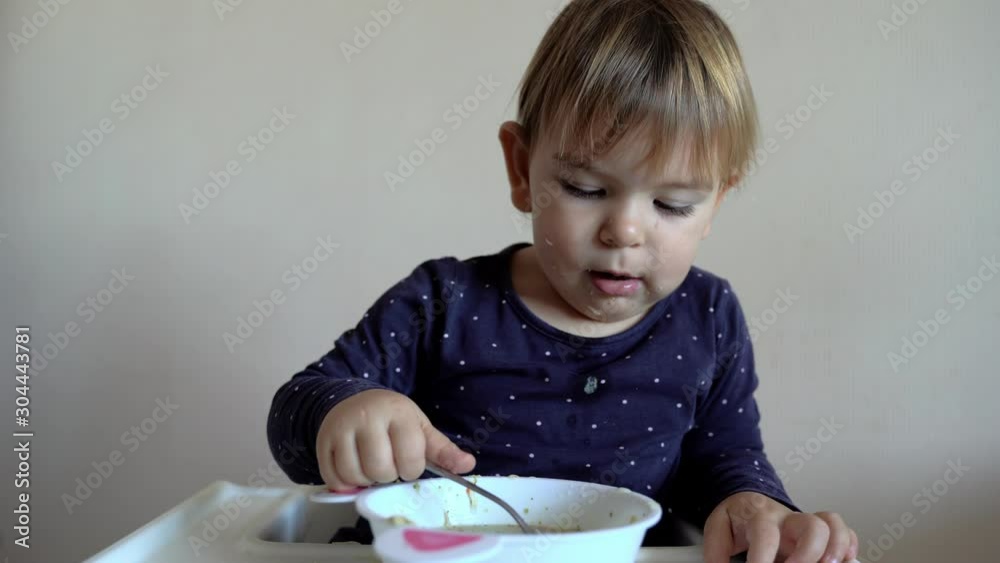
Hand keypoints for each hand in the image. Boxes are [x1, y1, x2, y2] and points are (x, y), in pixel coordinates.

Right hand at [316, 389, 475, 490]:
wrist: (351, 400)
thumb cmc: (391, 418)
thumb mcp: (419, 427)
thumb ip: (442, 449)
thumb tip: (468, 465)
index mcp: (398, 412)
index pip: (410, 458)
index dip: (411, 468)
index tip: (407, 460)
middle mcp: (367, 417)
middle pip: (381, 469)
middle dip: (388, 475)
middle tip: (388, 463)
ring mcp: (342, 428)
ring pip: (355, 475)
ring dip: (366, 480)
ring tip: (371, 466)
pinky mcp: (323, 442)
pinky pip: (334, 478)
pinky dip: (345, 483)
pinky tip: (355, 470)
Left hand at [703, 492, 858, 562]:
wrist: (750, 501)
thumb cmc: (739, 517)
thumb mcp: (719, 528)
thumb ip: (716, 549)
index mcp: (760, 516)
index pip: (766, 534)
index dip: (763, 558)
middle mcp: (788, 519)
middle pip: (812, 525)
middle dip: (809, 553)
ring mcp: (806, 523)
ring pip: (832, 525)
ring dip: (835, 549)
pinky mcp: (821, 530)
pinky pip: (845, 531)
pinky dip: (848, 547)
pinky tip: (841, 561)